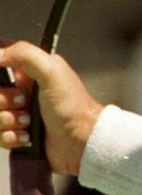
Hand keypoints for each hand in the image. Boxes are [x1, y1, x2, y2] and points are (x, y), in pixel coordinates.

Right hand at [0, 42, 101, 175]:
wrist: (80, 140)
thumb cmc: (71, 105)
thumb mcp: (52, 71)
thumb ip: (24, 54)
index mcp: (30, 71)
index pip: (2, 59)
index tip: (9, 83)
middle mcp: (22, 91)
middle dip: (3, 101)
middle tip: (23, 102)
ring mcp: (19, 113)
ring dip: (8, 120)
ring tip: (28, 122)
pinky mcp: (18, 134)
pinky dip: (11, 137)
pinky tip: (27, 137)